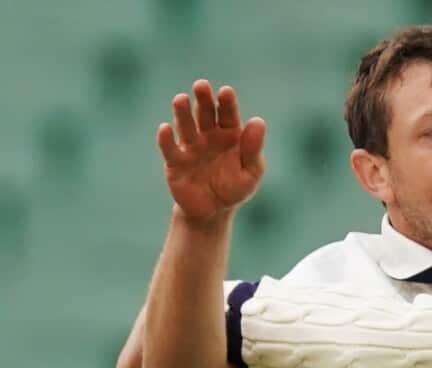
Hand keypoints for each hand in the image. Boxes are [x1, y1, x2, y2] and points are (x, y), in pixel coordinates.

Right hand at [158, 79, 266, 223]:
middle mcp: (208, 136)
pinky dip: (166, 139)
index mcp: (230, 136)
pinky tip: (166, 128)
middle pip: (205, 114)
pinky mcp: (175, 162)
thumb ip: (253, 148)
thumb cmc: (234, 189)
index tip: (226, 92)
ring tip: (181, 99)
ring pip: (186, 126)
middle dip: (203, 99)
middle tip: (201, 85)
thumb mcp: (250, 172)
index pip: (228, 115)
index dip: (227, 103)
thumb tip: (258, 121)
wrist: (213, 212)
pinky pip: (170, 149)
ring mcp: (190, 148)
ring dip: (183, 113)